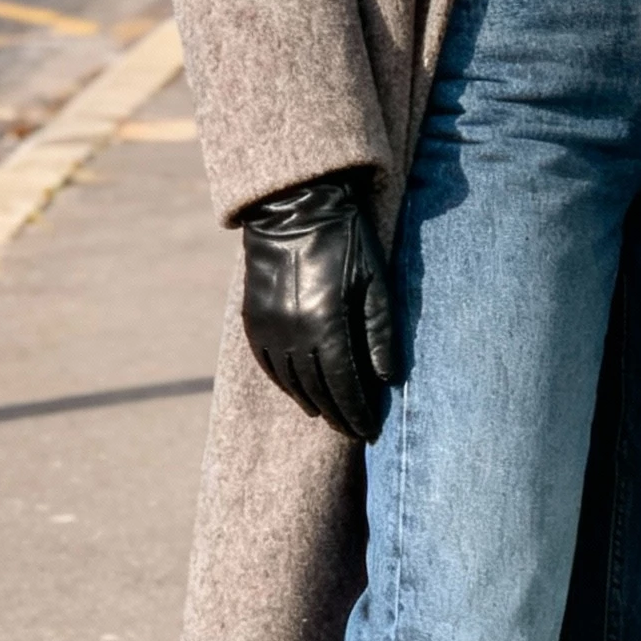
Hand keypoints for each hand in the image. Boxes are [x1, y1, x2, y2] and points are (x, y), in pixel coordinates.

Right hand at [240, 168, 399, 444]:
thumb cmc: (346, 240)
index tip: (370, 432)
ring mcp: (269, 328)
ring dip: (313, 405)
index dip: (358, 413)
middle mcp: (293, 332)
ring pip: (291, 383)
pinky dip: (287, 385)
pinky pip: (269, 366)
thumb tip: (387, 380)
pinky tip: (301, 393)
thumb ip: (381, 333)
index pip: (344, 385)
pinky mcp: (253, 320)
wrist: (294, 207)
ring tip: (331, 418)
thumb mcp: (375, 282)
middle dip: (338, 415)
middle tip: (355, 433)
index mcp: (327, 323)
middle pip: (317, 391)